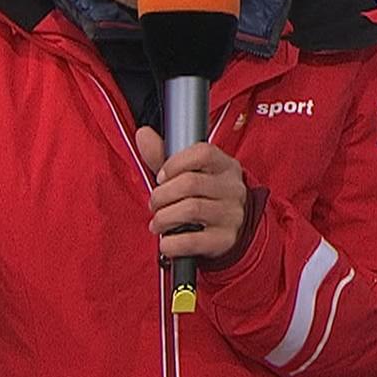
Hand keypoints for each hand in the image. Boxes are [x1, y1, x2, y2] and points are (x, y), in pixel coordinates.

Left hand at [135, 126, 250, 261]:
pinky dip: (172, 243)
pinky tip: (167, 241)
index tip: (161, 176)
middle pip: (190, 183)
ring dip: (164, 218)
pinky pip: (193, 241)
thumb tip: (143, 134)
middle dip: (162, 195)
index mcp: (225, 166)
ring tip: (158, 223)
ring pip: (190, 209)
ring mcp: (232, 214)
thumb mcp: (190, 174)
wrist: (232, 231)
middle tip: (154, 204)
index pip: (203, 153)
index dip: (175, 163)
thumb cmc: (205, 197)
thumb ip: (164, 156)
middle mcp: (233, 188)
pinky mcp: (225, 239)